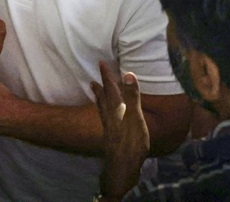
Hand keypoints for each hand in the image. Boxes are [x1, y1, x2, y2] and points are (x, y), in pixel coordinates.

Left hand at [91, 62, 148, 198]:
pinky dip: (103, 110)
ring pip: (102, 108)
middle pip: (104, 97)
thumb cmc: (132, 142)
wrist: (122, 167)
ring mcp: (109, 127)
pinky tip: (106, 115)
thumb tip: (128, 73)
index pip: (111, 88)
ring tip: (94, 91)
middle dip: (100, 86)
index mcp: (117, 108)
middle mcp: (110, 115)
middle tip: (93, 78)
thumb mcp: (136, 117)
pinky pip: (104, 117)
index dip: (106, 75)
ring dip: (99, 97)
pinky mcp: (111, 136)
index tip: (100, 63)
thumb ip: (132, 96)